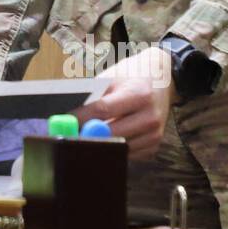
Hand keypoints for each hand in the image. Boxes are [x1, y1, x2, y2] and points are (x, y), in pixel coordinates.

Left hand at [73, 46, 172, 160]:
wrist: (164, 79)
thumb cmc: (133, 75)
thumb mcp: (113, 76)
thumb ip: (94, 94)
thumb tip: (70, 111)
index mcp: (139, 94)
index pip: (103, 109)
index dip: (81, 117)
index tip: (64, 121)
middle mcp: (150, 116)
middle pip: (110, 132)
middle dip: (87, 133)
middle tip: (69, 133)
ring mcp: (154, 133)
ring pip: (117, 146)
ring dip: (100, 142)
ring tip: (86, 134)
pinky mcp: (154, 145)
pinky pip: (127, 153)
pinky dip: (114, 147)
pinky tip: (108, 136)